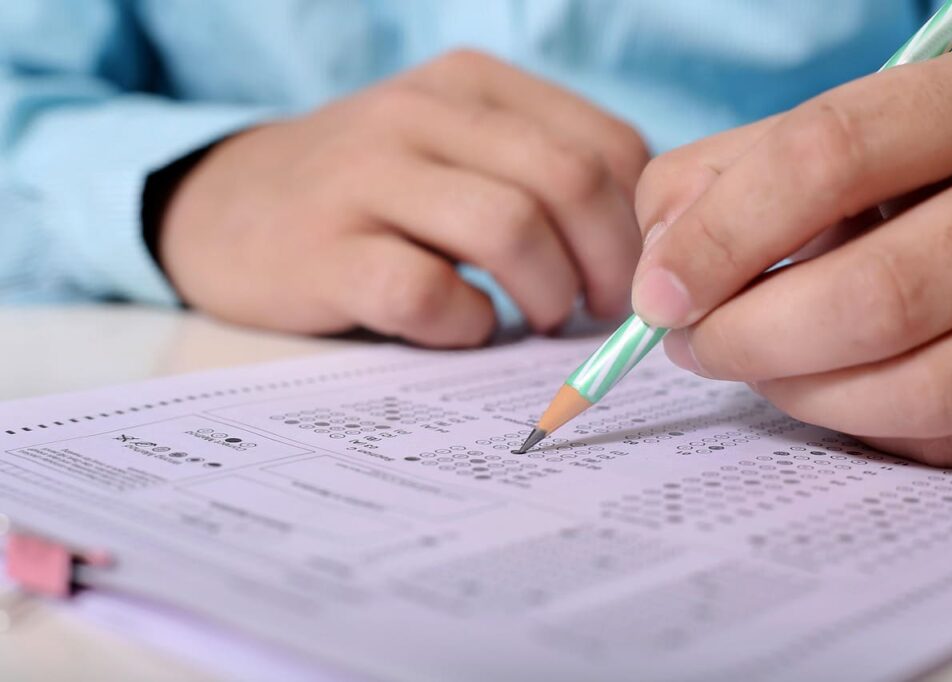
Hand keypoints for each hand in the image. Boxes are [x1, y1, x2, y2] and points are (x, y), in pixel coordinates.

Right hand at [160, 50, 647, 345]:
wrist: (225, 208)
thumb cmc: (367, 193)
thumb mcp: (452, 150)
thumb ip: (536, 174)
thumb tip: (637, 251)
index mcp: (470, 85)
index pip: (605, 144)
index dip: (636, 225)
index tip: (627, 277)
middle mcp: (419, 114)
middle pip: (569, 182)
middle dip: (608, 266)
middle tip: (594, 312)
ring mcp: (365, 178)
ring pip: (509, 230)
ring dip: (546, 295)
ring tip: (534, 320)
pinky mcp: (324, 253)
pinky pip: (428, 294)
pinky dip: (466, 326)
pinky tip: (459, 327)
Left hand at [632, 49, 951, 465]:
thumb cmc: (896, 180)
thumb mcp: (816, 143)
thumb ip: (718, 180)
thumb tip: (662, 267)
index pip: (827, 158)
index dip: (722, 236)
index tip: (658, 297)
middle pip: (878, 294)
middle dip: (752, 339)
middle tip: (694, 348)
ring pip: (924, 388)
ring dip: (803, 396)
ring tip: (755, 370)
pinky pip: (949, 437)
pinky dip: (864, 425)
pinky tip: (833, 386)